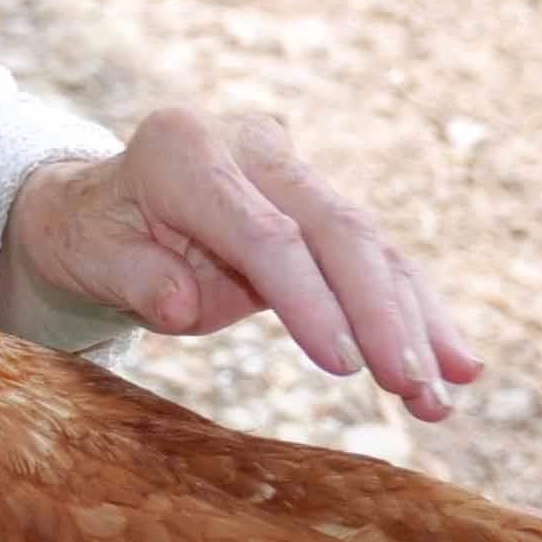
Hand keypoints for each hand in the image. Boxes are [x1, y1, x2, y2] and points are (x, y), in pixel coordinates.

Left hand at [0, 108, 478, 416]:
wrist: (103, 201)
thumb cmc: (95, 235)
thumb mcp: (90, 256)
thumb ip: (134, 277)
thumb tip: (181, 304)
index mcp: (185, 149)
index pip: (264, 233)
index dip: (309, 300)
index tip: (345, 366)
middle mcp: (252, 146)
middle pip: (337, 230)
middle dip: (384, 314)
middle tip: (418, 388)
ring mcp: (292, 168)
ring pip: (371, 243)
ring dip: (415, 322)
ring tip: (446, 396)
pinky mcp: (319, 202)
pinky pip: (375, 256)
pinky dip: (413, 312)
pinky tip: (452, 365)